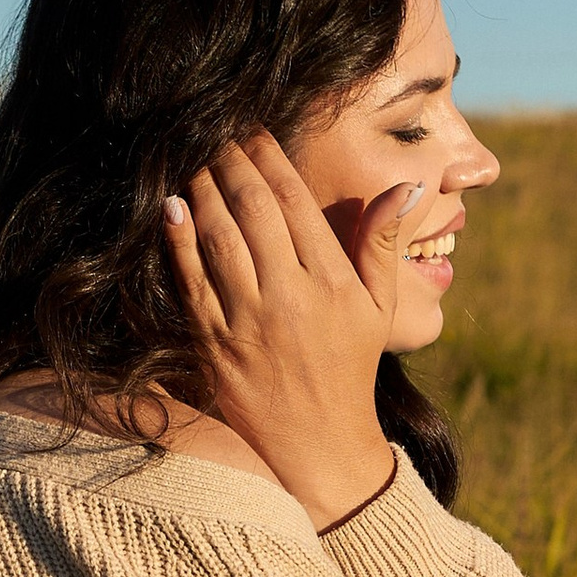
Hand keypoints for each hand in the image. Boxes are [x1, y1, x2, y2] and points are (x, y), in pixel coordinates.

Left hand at [162, 131, 425, 528]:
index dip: (269, 158)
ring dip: (203, 190)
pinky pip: (191, 281)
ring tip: (195, 162)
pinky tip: (171, 209)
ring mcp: (249, 320)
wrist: (318, 444)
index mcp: (332, 281)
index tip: (254, 132)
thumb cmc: (350, 367)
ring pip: (219, 237)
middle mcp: (290, 295)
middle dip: (231, 162)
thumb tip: (405, 185)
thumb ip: (382, 244)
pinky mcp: (215, 343)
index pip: (294, 201)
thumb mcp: (379, 307)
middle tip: (217, 136)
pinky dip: (179, 241)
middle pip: (252, 208)